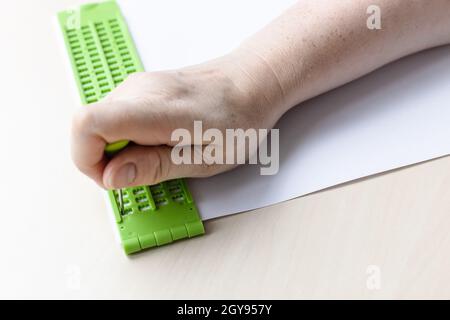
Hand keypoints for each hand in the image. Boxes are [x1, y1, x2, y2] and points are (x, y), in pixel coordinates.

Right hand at [71, 54, 282, 188]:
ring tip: (162, 152)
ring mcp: (137, 86)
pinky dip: (128, 137)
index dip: (87, 160)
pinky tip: (160, 140)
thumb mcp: (204, 159)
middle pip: (89, 129)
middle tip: (148, 169)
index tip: (115, 178)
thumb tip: (111, 177)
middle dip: (108, 161)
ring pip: (100, 125)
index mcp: (155, 109)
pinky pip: (115, 118)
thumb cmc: (239, 120)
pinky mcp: (140, 89)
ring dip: (120, 149)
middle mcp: (138, 90)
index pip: (88, 124)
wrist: (251, 83)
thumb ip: (155, 167)